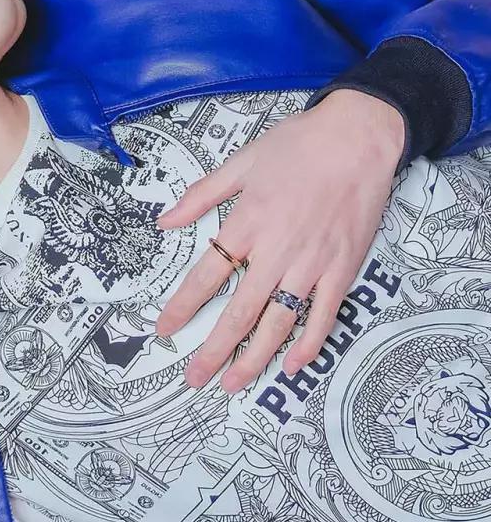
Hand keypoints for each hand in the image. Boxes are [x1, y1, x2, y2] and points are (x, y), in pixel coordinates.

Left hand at [153, 90, 404, 391]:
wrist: (357, 138)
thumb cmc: (298, 145)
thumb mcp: (242, 161)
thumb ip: (202, 195)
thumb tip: (164, 221)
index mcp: (247, 222)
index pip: (207, 273)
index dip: (183, 305)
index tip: (164, 329)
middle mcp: (276, 250)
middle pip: (240, 310)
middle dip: (215, 348)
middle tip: (195, 377)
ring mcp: (312, 263)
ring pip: (279, 322)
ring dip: (255, 357)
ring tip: (233, 383)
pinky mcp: (343, 269)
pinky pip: (323, 315)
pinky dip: (308, 343)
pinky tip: (292, 366)